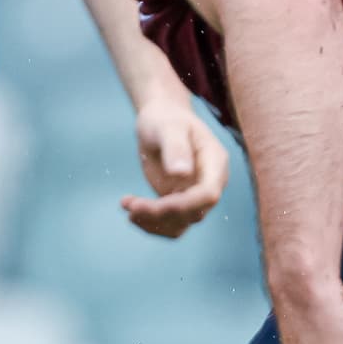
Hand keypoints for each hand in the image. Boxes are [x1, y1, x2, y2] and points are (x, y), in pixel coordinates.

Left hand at [123, 93, 229, 238]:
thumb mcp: (168, 128)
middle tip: (129, 205)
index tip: (153, 205)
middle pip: (193, 213)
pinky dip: (150, 223)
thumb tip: (182, 173)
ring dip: (153, 223)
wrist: (160, 120)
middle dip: (160, 214)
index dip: (183, 205)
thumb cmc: (165, 119)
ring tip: (128, 206)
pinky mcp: (178, 202)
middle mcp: (209, 184)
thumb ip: (176, 148)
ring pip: (181, 224)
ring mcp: (194, 195)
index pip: (208, 194)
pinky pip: (168, 223)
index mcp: (214, 164)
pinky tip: (131, 208)